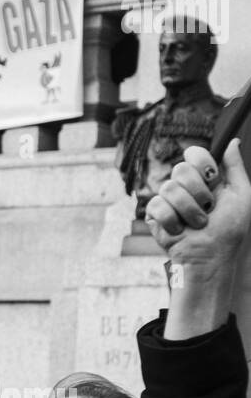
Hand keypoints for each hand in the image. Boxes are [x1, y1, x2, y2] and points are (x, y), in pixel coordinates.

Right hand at [144, 140, 250, 270]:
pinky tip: (181, 230)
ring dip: (189, 210)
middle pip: (181, 169)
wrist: (212, 256)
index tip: (211, 177)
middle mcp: (185, 187)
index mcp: (204, 179)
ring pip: (169, 188)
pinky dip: (174, 221)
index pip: (194, 154)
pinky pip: (158, 206)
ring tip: (197, 223)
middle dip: (199, 192)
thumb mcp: (242, 196)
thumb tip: (232, 141)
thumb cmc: (230, 230)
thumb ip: (235, 167)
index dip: (201, 162)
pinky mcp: (154, 215)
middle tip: (208, 208)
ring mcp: (168, 200)